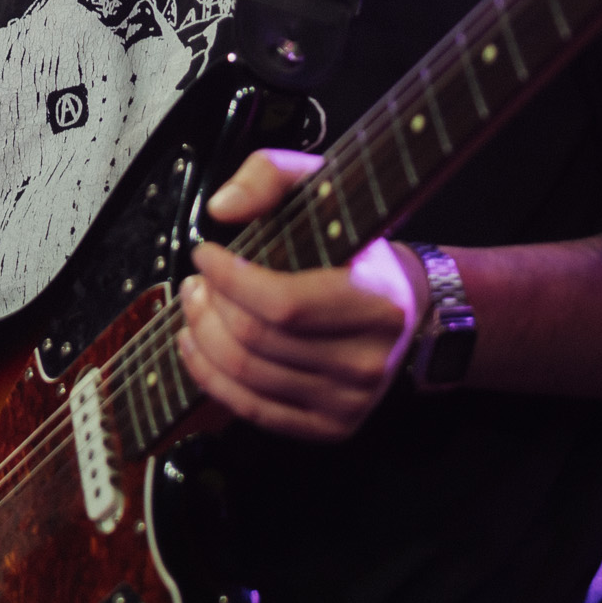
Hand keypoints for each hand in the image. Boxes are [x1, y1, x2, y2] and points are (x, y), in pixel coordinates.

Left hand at [177, 148, 426, 440]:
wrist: (406, 307)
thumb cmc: (356, 248)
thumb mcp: (325, 187)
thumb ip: (270, 176)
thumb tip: (222, 208)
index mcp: (376, 302)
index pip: (284, 304)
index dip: (229, 279)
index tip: (205, 254)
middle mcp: (368, 359)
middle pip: (255, 342)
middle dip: (208, 307)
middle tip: (196, 282)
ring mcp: (350, 400)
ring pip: (247, 375)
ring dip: (202, 338)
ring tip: (195, 306)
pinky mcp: (330, 427)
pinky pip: (252, 410)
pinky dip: (210, 379)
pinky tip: (195, 346)